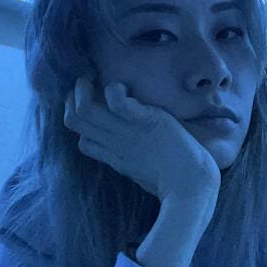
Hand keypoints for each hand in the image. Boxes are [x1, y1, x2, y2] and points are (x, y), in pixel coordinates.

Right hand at [64, 73, 220, 201]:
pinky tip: (123, 88)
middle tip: (86, 84)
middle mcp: (116, 144)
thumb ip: (135, 161)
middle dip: (73, 98)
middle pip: (74, 121)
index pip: (82, 141)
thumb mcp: (148, 173)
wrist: (193, 187)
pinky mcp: (147, 121)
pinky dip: (114, 90)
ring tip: (92, 79)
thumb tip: (132, 157)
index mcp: (117, 158)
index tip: (94, 107)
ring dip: (83, 89)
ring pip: (85, 110)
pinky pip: (118, 103)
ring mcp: (128, 134)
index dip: (81, 123)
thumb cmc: (177, 183)